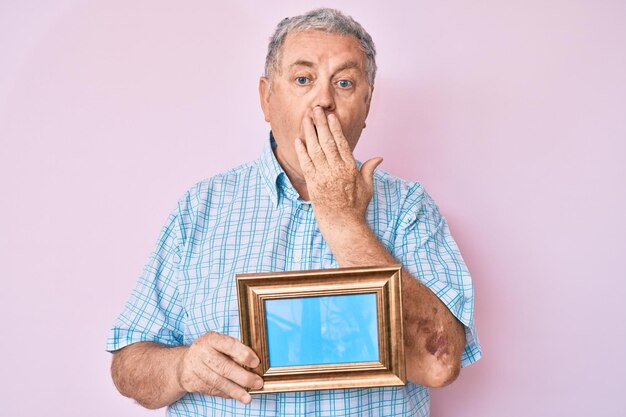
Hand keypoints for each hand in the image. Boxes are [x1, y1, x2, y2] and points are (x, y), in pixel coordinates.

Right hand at [176, 331, 262, 403]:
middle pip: (224, 367)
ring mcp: (195, 367)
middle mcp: (201, 352)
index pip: (229, 345)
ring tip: (247, 397)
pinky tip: (235, 395)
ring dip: (235, 390)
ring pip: (218, 382)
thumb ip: (235, 351)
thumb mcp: (220, 344)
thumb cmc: (210, 352)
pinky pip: (211, 390)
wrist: (184, 363)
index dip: (244, 354)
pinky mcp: (191, 381)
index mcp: (211, 339)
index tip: (256, 363)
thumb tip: (255, 365)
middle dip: (243, 377)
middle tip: (258, 383)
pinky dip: (225, 393)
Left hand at [294, 106, 382, 227]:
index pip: (341, 142)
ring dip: (309, 132)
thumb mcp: (367, 187)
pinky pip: (305, 163)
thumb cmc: (356, 206)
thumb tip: (379, 158)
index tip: (330, 116)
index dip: (334, 128)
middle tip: (316, 110)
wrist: (342, 224)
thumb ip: (369, 169)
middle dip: (320, 124)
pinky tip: (298, 139)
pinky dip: (301, 150)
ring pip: (315, 149)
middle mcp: (336, 169)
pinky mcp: (313, 183)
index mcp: (350, 167)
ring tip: (306, 119)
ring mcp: (323, 176)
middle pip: (327, 141)